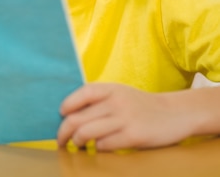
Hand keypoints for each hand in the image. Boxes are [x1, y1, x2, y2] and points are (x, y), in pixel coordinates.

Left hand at [57, 83, 193, 150]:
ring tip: (77, 145)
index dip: (67, 104)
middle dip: (63, 132)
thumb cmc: (140, 105)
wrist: (177, 113)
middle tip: (60, 140)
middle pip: (77, 118)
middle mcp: (116, 102)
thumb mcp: (119, 93)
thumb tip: (67, 112)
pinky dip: (97, 148)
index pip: (81, 93)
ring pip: (86, 133)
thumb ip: (98, 99)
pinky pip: (104, 145)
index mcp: (110, 89)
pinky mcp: (134, 136)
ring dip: (77, 142)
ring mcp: (125, 119)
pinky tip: (99, 148)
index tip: (61, 114)